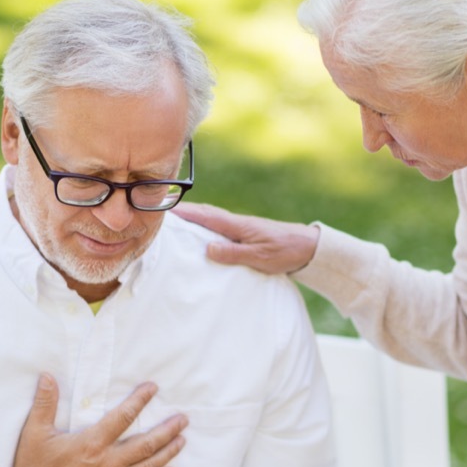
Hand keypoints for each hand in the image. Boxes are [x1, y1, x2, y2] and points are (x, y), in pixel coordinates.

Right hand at [7, 374, 186, 466]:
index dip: (140, 400)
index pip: (123, 417)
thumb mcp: (35, 433)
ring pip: (148, 466)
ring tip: (182, 440)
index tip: (153, 388)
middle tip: (183, 419)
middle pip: (146, 444)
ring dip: (168, 452)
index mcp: (92, 443)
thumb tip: (47, 377)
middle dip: (167, 430)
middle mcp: (107, 463)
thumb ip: (45, 403)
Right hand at [172, 202, 318, 274]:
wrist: (308, 247)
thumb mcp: (260, 257)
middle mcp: (235, 223)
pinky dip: (203, 227)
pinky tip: (199, 234)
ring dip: (191, 219)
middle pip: (203, 214)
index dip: (182, 212)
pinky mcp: (244, 234)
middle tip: (158, 212)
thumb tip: (207, 249)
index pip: (203, 215)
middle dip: (181, 212)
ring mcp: (240, 227)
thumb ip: (234, 253)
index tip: (160, 209)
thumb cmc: (285, 251)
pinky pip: (217, 228)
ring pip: (209, 220)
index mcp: (236, 225)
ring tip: (172, 223)